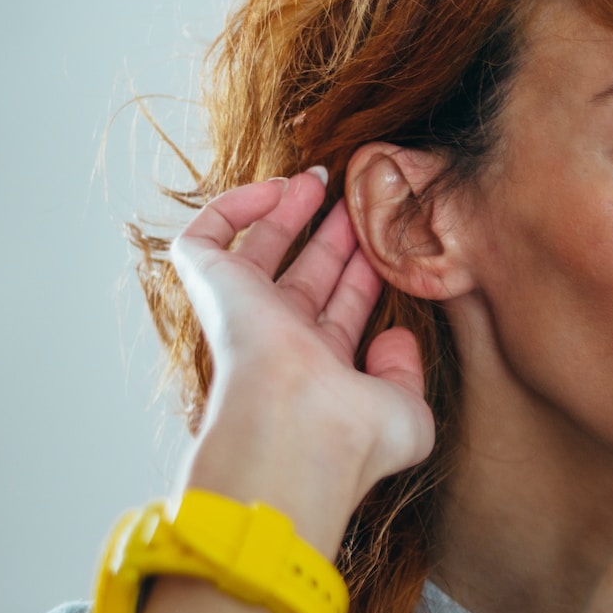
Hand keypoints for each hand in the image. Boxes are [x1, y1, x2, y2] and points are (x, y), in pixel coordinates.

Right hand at [170, 167, 434, 551]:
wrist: (300, 430)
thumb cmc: (353, 433)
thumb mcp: (406, 409)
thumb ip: (406, 371)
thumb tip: (396, 336)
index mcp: (322, 370)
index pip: (342, 312)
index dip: (363, 275)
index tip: (387, 242)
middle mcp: (282, 341)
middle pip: (306, 276)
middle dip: (331, 237)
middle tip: (355, 201)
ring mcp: (246, 313)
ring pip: (261, 251)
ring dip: (290, 211)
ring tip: (318, 178)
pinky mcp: (212, 285)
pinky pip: (205, 237)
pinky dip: (234, 207)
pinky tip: (276, 188)